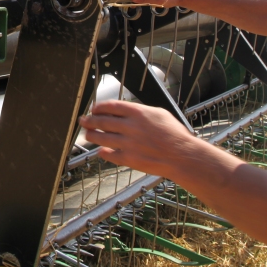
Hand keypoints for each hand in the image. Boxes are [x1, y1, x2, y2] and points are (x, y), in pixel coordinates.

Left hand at [78, 99, 199, 178]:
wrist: (182, 156)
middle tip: (84, 120)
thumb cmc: (175, 135)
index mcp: (138, 113)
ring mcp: (128, 143)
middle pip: (102, 121)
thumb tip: (126, 111)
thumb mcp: (159, 114)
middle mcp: (130, 127)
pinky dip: (103, 152)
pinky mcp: (128, 159)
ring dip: (91, 135)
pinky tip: (100, 151)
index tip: (94, 109)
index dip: (99, 107)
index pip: (111, 106)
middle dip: (90, 120)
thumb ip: (141, 111)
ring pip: (102, 138)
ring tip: (87, 134)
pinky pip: (110, 154)